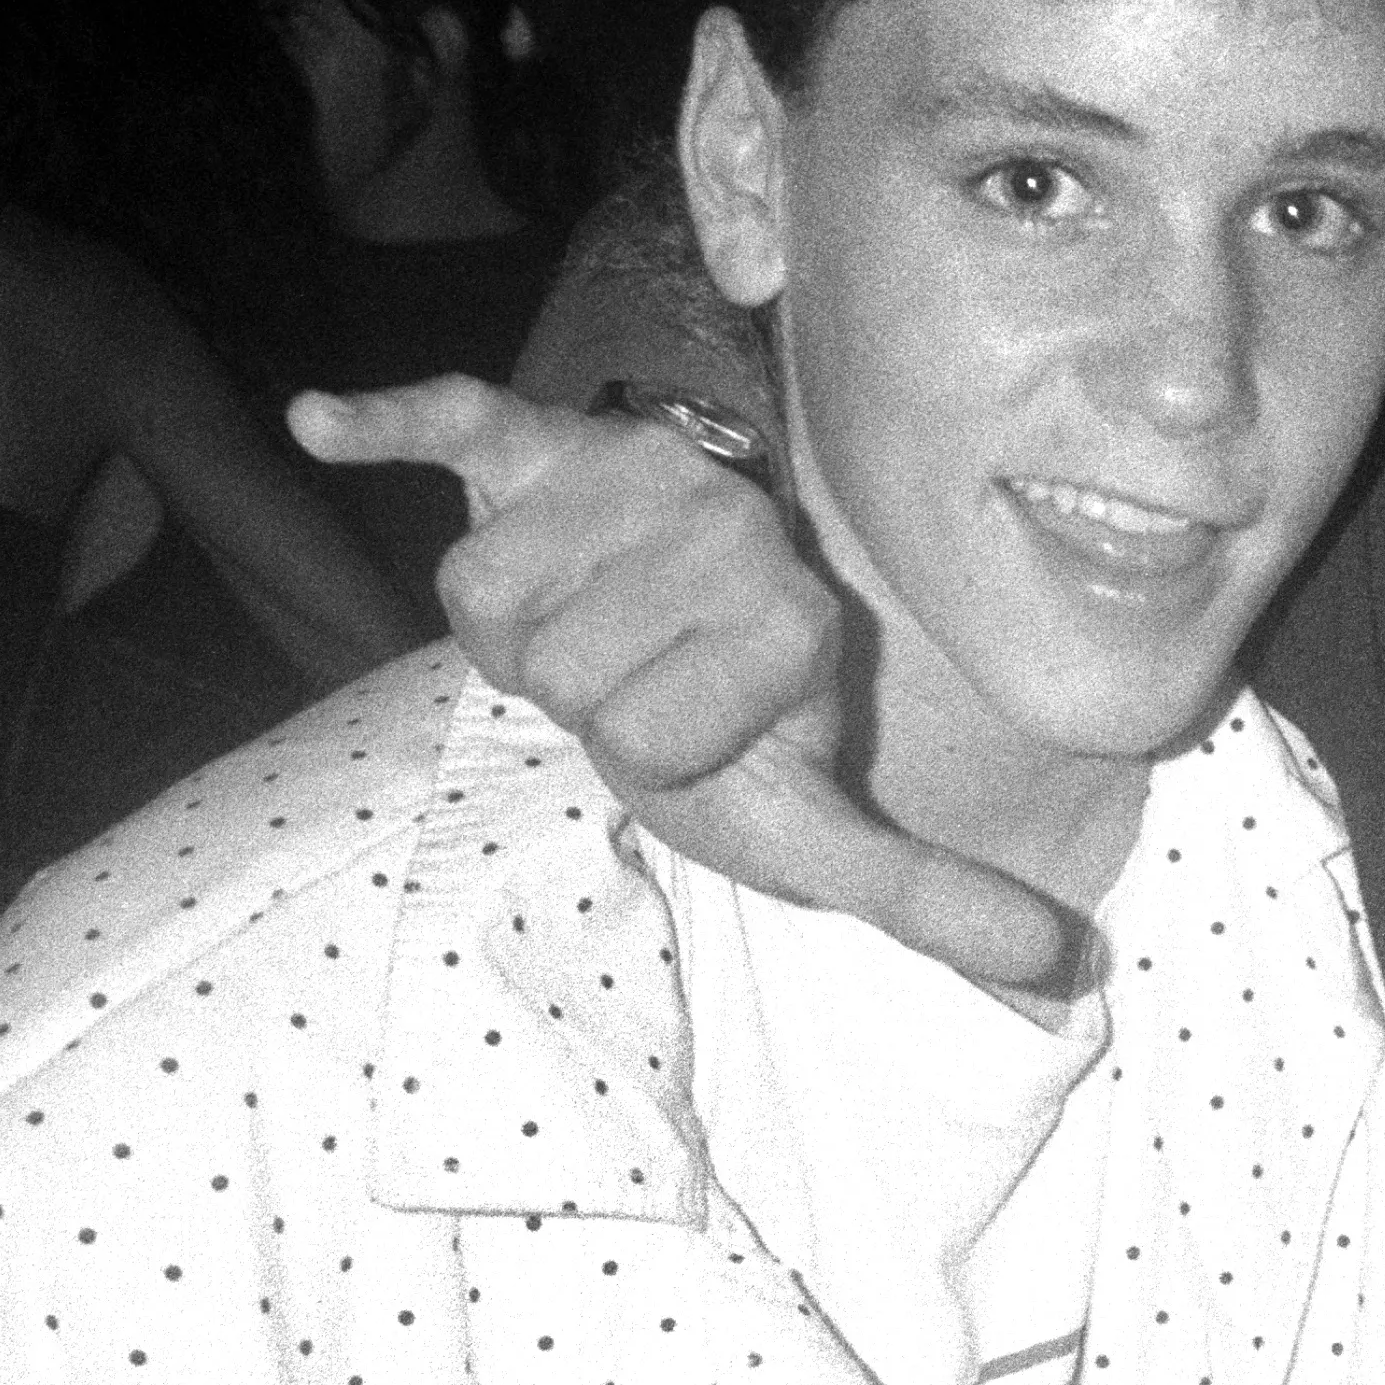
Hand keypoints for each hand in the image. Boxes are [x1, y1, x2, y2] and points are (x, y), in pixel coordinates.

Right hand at [293, 375, 1077, 994]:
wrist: (687, 604)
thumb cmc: (737, 728)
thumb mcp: (822, 822)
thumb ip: (924, 895)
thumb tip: (1065, 969)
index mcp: (787, 626)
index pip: (651, 731)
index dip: (655, 750)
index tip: (692, 731)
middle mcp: (720, 533)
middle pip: (563, 669)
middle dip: (581, 695)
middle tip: (632, 672)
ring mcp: (624, 480)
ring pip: (486, 594)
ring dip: (514, 631)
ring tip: (583, 614)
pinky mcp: (535, 436)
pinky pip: (453, 414)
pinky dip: (383, 420)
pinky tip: (320, 420)